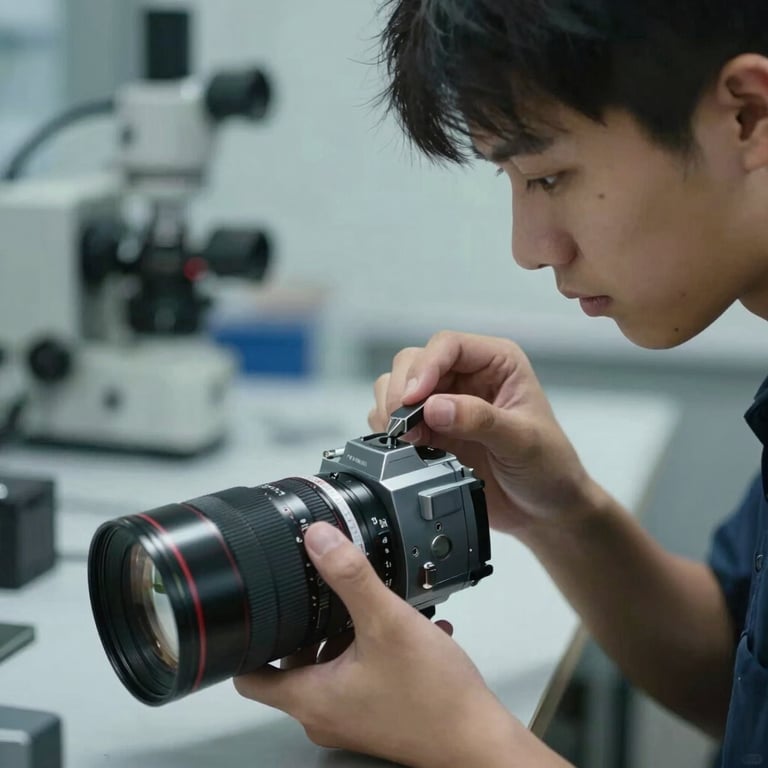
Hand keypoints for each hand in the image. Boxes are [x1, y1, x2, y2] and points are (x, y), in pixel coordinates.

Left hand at [234, 522, 531, 767]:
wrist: (480, 739)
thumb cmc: (435, 697)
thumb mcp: (387, 622)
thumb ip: (350, 577)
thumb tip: (319, 540)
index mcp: (312, 698)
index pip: (249, 677)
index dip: (244, 644)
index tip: (249, 614)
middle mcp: (325, 714)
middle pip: (292, 663)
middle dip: (304, 626)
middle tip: (317, 594)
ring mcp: (352, 717)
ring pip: (330, 665)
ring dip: (343, 634)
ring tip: (367, 607)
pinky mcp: (378, 714)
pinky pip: (359, 674)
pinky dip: (370, 650)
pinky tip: (401, 629)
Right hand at [369, 331, 599, 535]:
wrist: (543, 511)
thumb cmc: (549, 469)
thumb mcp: (523, 442)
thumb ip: (480, 420)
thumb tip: (434, 406)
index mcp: (496, 363)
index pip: (448, 345)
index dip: (425, 367)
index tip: (413, 398)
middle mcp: (466, 377)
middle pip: (414, 362)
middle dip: (402, 391)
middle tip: (404, 426)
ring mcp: (444, 404)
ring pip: (397, 387)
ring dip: (393, 412)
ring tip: (408, 440)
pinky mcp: (429, 432)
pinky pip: (394, 420)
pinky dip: (390, 433)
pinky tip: (407, 450)